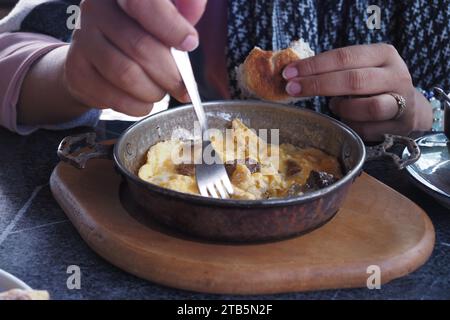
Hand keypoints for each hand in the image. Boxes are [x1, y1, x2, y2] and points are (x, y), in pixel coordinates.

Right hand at [64, 0, 206, 115]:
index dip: (170, 26)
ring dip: (154, 92)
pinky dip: (138, 106)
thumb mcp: (162, 17)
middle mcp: (95, 10)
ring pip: (127, 74)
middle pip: (140, 46)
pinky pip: (114, 96)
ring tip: (161, 92)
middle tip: (184, 87)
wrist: (96, 57)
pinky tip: (144, 101)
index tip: (190, 43)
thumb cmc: (139, 34)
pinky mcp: (76, 71)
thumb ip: (180, 15)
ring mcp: (82, 40)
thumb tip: (192, 27)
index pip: (143, 3)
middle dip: (170, 73)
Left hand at [282, 44, 432, 140]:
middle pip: (353, 80)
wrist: (408, 110)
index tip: (289, 73)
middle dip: (318, 85)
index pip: (344, 56)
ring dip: (343, 108)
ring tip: (335, 106)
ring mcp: (402, 101)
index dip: (314, 65)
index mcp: (383, 54)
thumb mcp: (359, 70)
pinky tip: (349, 120)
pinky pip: (367, 129)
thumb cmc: (372, 87)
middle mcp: (396, 75)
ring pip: (368, 107)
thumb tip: (293, 76)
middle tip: (293, 89)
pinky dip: (352, 125)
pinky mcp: (399, 125)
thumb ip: (334, 70)